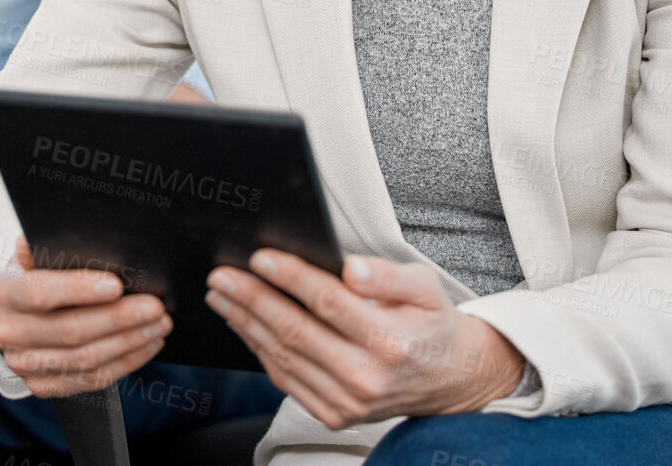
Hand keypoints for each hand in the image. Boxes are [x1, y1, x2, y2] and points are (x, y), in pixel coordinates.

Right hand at [0, 237, 170, 396]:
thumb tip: (85, 233)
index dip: (80, 290)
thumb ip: (56, 247)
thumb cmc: (38, 275)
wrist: (18, 313)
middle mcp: (10, 332)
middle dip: (119, 318)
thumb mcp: (39, 255)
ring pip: (85, 360)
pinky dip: (126, 362)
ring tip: (159, 324)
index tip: (117, 285)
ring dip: (130, 342)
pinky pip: (92, 380)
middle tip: (155, 306)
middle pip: (70, 330)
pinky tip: (147, 344)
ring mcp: (25, 364)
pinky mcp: (43, 385)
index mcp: (6, 292)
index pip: (41, 293)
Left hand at [206, 250, 524, 429]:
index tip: (259, 257)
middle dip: (252, 299)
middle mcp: (367, 377)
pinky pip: (286, 381)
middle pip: (295, 331)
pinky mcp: (335, 415)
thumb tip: (351, 268)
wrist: (450, 380)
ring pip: (283, 357)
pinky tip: (244, 325)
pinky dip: (259, 351)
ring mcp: (348, 402)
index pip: (328, 302)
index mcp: (390, 341)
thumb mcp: (425, 288)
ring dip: (245, 323)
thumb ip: (388, 274)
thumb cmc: (431, 325)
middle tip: (221, 276)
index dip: (291, 277)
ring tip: (221, 296)